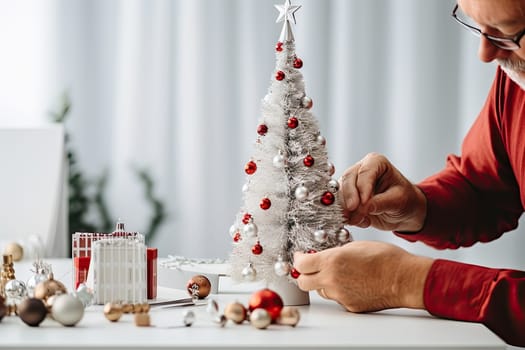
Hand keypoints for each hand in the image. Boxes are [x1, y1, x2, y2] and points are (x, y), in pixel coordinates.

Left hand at [293, 241, 433, 311]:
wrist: (404, 279)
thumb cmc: (386, 259)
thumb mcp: (356, 245)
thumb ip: (336, 252)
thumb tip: (327, 254)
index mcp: (332, 261)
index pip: (301, 264)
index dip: (298, 259)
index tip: (300, 256)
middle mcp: (332, 280)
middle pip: (303, 282)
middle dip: (304, 274)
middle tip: (310, 267)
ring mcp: (340, 295)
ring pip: (321, 290)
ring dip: (323, 282)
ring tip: (339, 273)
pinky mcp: (349, 305)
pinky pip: (337, 298)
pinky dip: (340, 291)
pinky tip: (353, 282)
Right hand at [339, 153, 426, 231]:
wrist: (403, 212)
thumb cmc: (405, 200)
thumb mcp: (398, 201)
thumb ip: (381, 203)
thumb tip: (363, 207)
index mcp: (376, 163)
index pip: (364, 172)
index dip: (362, 187)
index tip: (364, 202)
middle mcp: (361, 170)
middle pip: (347, 180)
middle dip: (350, 197)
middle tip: (354, 211)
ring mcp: (352, 184)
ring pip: (340, 193)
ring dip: (347, 208)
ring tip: (361, 220)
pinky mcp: (347, 198)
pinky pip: (340, 205)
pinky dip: (348, 215)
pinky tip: (361, 221)